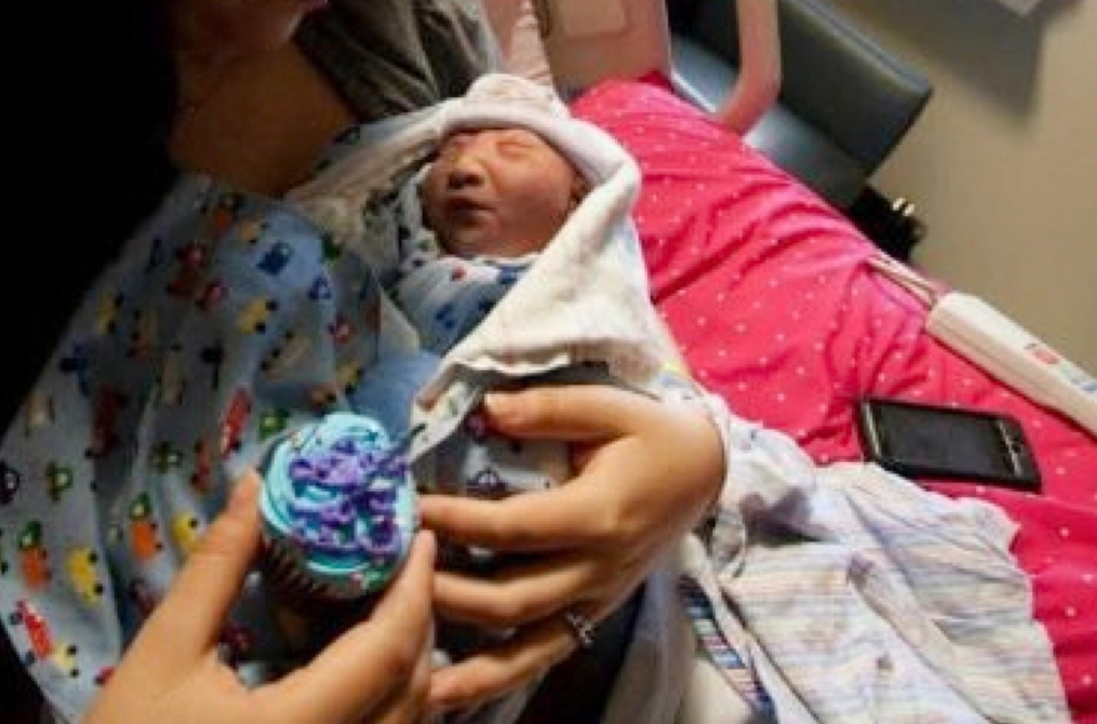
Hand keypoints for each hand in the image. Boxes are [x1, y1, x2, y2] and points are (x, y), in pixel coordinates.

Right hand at [87, 473, 437, 723]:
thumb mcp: (166, 649)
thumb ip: (218, 567)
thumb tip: (256, 486)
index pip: (385, 653)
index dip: (413, 589)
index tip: (421, 536)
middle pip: (412, 688)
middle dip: (418, 617)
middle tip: (406, 558)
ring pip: (408, 721)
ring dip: (410, 660)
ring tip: (391, 601)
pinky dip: (391, 697)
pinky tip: (366, 661)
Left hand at [416, 384, 723, 712]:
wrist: (704, 474)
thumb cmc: (652, 434)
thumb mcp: (610, 405)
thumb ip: (547, 407)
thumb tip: (485, 408)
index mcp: (599, 515)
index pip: (513, 529)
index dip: (457, 523)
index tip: (410, 509)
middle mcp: (597, 569)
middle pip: (509, 599)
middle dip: (443, 589)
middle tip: (391, 571)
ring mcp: (596, 600)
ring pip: (522, 645)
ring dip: (461, 649)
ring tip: (403, 648)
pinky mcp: (593, 615)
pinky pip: (542, 656)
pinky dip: (496, 678)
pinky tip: (449, 691)